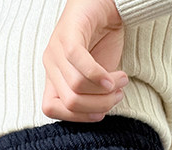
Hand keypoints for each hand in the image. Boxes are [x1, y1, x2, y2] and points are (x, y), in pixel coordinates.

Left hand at [42, 0, 126, 122]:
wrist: (106, 5)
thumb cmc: (101, 41)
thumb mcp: (95, 77)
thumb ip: (91, 95)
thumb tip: (98, 114)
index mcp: (52, 77)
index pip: (50, 108)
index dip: (76, 117)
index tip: (100, 114)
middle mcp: (49, 64)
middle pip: (69, 102)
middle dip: (99, 105)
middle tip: (118, 95)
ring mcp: (56, 49)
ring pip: (76, 88)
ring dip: (106, 91)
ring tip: (121, 81)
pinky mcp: (69, 36)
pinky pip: (81, 66)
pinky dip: (99, 77)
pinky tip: (115, 77)